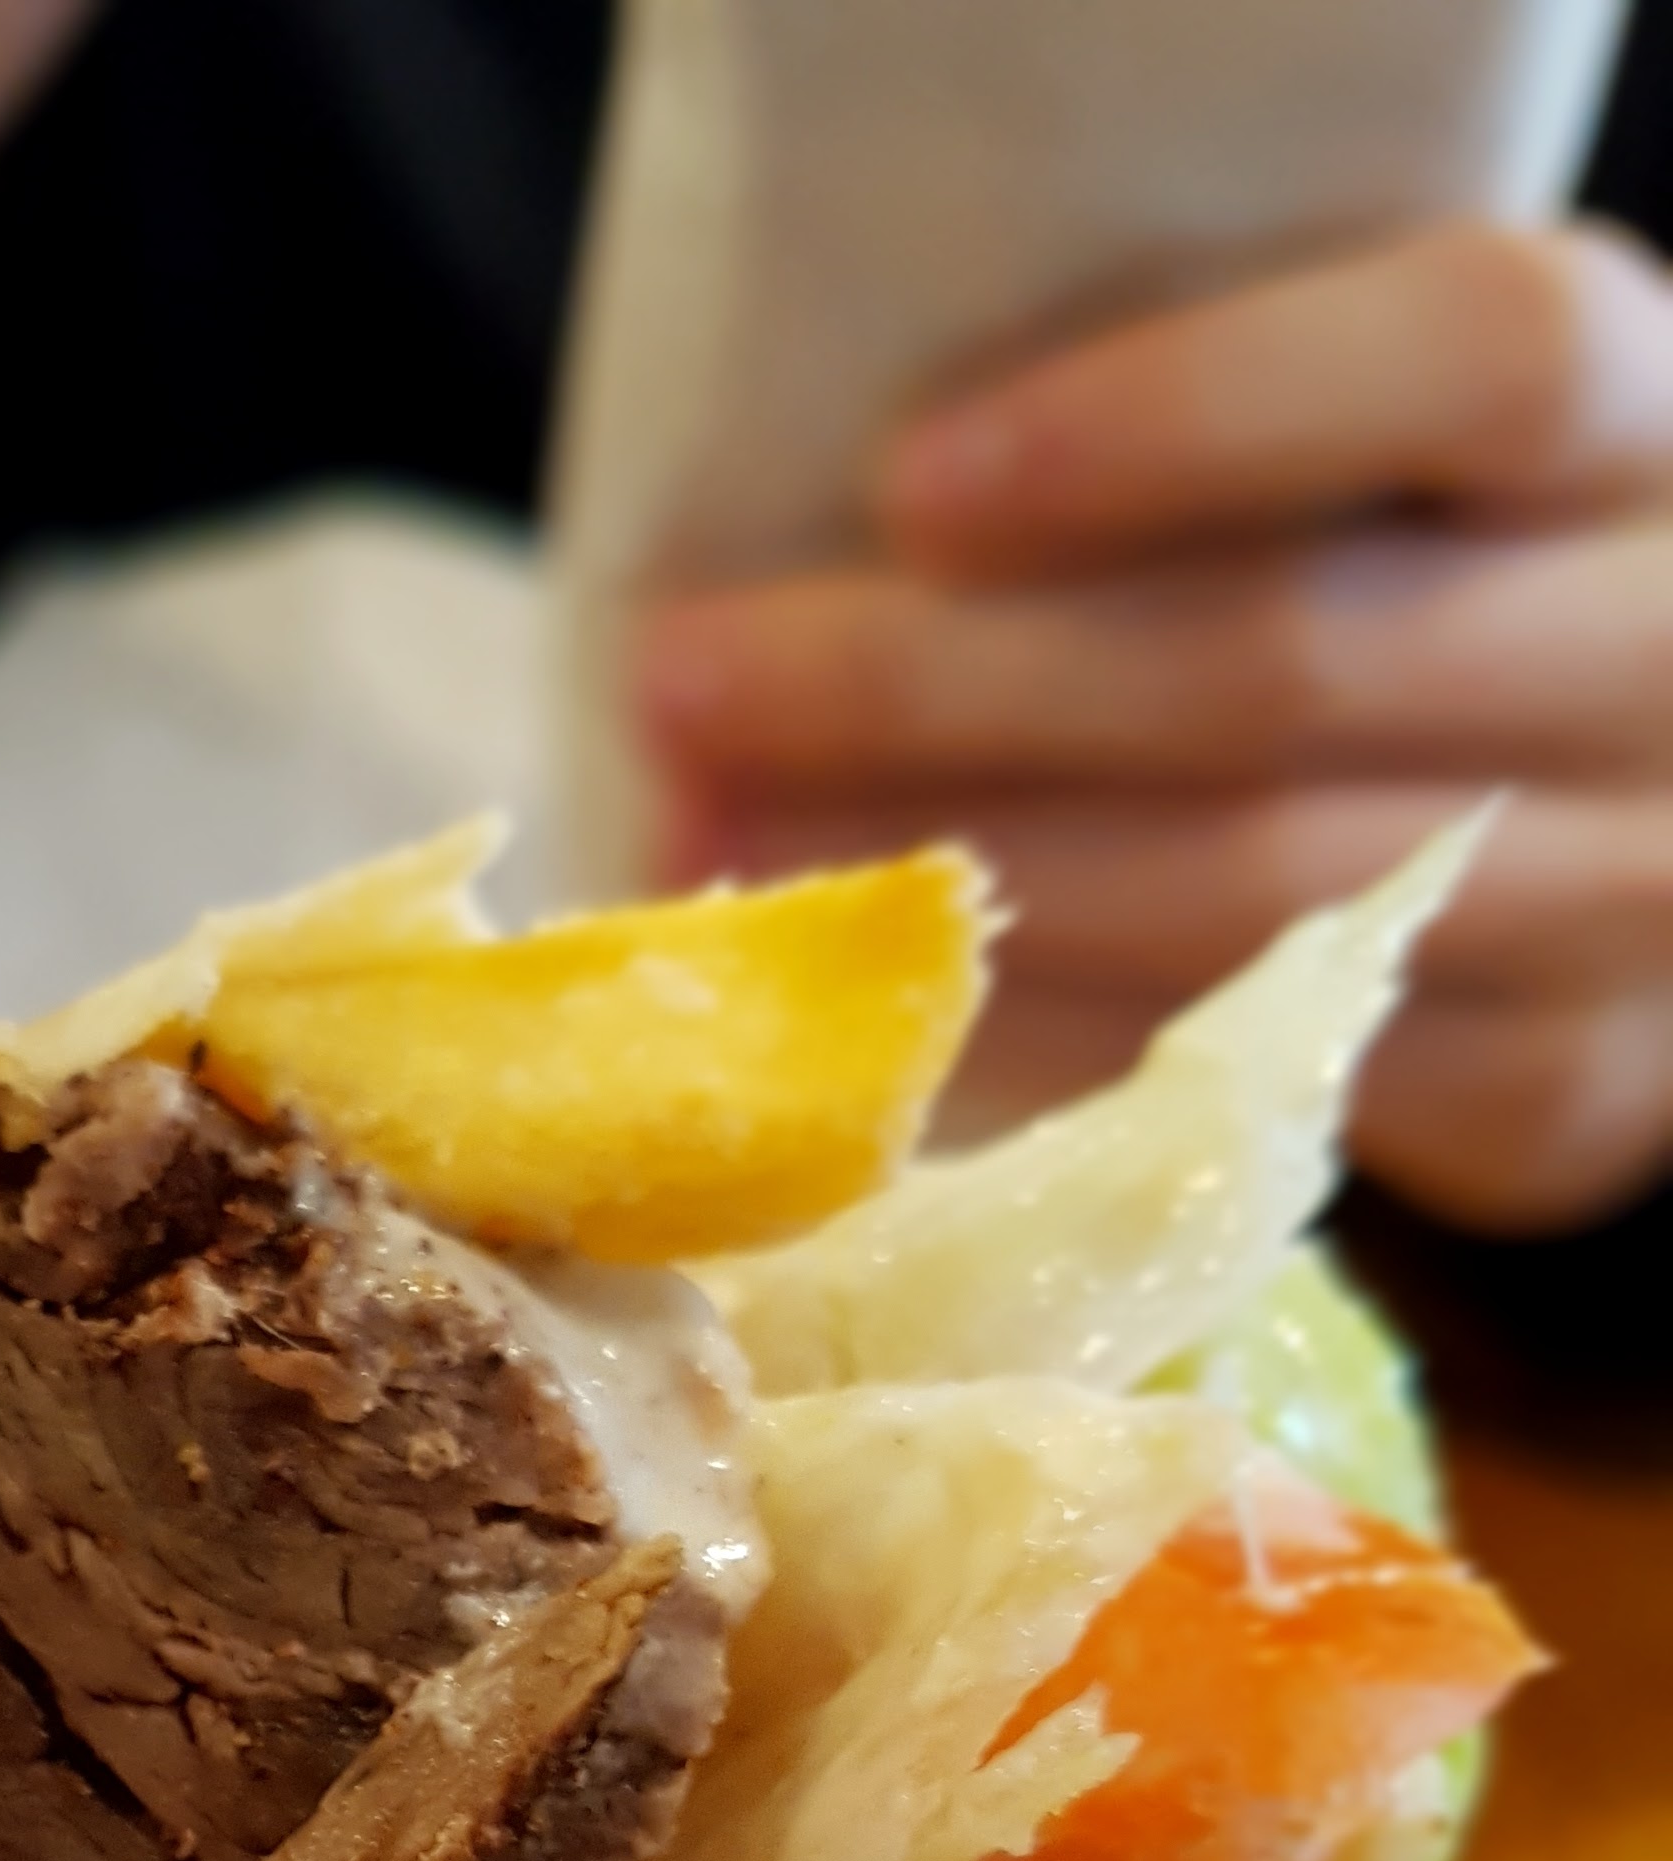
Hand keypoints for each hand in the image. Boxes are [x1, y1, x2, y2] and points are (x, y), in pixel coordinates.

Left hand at [636, 222, 1672, 1230]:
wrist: (1641, 831)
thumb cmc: (1429, 592)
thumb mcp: (1379, 473)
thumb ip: (1204, 474)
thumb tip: (827, 532)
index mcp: (1639, 424)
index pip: (1467, 359)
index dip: (1185, 418)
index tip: (912, 482)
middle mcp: (1670, 660)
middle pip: (1280, 668)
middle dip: (940, 691)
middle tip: (687, 691)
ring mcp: (1632, 903)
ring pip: (1241, 897)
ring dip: (943, 887)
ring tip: (718, 853)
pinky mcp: (1553, 1099)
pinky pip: (1243, 1078)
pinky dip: (1020, 1043)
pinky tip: (854, 1012)